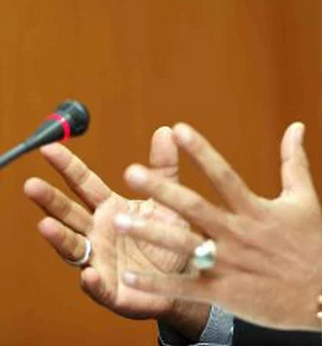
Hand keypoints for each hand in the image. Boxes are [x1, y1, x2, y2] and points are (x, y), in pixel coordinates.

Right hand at [24, 128, 208, 337]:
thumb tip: (165, 130)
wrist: (190, 276)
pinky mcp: (113, 291)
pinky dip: (92, 282)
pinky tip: (88, 275)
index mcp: (110, 209)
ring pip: (74, 249)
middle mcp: (98, 234)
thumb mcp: (169, 198)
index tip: (49, 147)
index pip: (84, 184)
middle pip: (69, 214)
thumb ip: (163, 168)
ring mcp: (101, 261)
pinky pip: (99, 288)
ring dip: (59, 238)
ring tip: (44, 226)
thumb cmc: (172, 236)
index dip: (67, 166)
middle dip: (50, 200)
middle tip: (31, 184)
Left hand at [114, 122, 321, 330]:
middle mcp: (239, 233)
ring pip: (184, 246)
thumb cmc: (313, 244)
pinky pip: (186, 288)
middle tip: (133, 173)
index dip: (201, 151)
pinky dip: (157, 285)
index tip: (178, 129)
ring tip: (121, 222)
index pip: (224, 174)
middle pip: (196, 208)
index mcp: (256, 209)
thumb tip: (296, 126)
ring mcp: (231, 264)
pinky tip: (131, 278)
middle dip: (163, 190)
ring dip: (151, 234)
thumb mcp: (304, 198)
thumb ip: (294, 161)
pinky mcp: (226, 292)